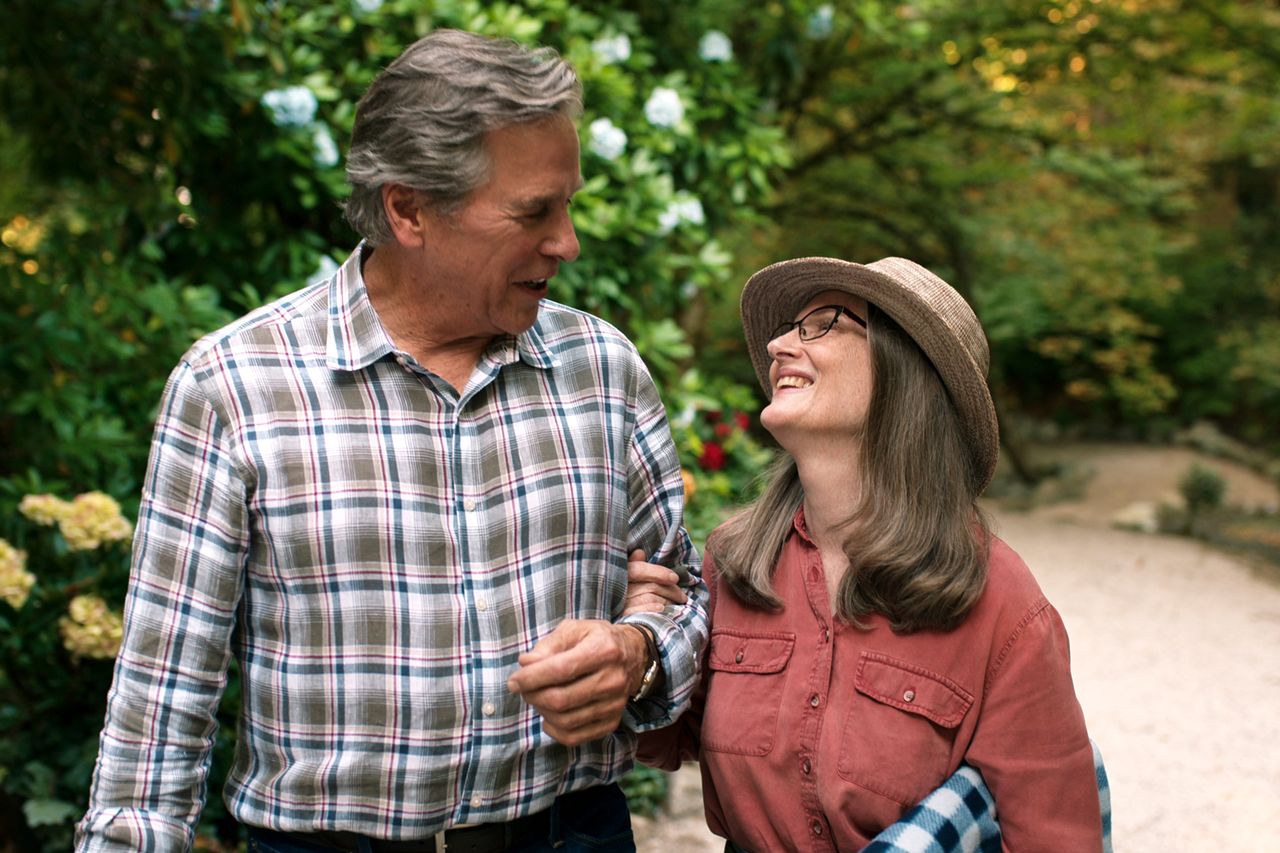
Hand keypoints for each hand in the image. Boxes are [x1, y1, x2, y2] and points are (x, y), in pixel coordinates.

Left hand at [506, 618, 648, 745]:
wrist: (634, 654)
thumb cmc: (596, 639)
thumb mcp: (574, 630)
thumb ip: (548, 646)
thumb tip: (525, 664)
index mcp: (603, 650)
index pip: (560, 670)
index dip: (531, 678)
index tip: (513, 681)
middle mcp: (613, 679)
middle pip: (561, 699)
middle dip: (533, 696)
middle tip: (523, 689)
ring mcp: (615, 704)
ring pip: (566, 720)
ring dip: (542, 712)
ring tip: (536, 698)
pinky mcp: (613, 721)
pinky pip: (576, 737)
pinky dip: (555, 731)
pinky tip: (549, 716)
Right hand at [623, 549, 686, 614]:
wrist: (607, 623)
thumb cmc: (621, 595)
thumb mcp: (626, 577)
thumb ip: (634, 565)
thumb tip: (640, 552)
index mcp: (618, 574)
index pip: (638, 569)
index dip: (658, 572)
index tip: (675, 578)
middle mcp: (617, 588)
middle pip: (650, 586)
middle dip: (671, 591)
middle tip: (682, 597)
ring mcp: (619, 605)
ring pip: (650, 599)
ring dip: (666, 601)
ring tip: (674, 605)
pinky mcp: (622, 618)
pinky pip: (642, 613)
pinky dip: (654, 610)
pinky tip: (662, 611)